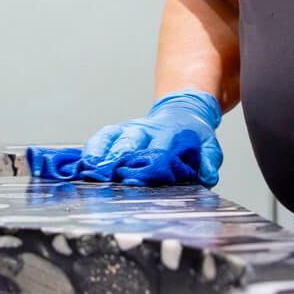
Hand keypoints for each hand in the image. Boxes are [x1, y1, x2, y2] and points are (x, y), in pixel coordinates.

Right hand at [81, 90, 222, 185]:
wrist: (182, 112)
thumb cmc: (193, 137)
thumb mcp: (209, 147)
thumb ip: (209, 161)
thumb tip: (207, 176)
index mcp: (171, 134)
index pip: (160, 151)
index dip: (152, 167)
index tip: (143, 181)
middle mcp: (147, 130)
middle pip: (132, 142)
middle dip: (122, 158)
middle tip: (113, 175)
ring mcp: (130, 129)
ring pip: (113, 137)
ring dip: (103, 153)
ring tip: (93, 169)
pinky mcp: (118, 131)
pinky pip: (102, 137)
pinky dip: (92, 149)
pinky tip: (84, 164)